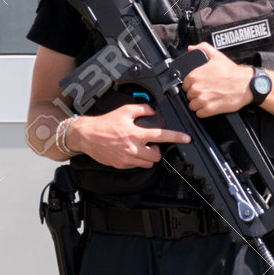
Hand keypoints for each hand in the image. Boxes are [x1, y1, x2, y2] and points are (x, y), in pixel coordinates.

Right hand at [70, 103, 190, 169]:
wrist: (87, 136)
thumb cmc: (104, 123)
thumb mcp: (124, 111)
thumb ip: (141, 109)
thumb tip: (152, 111)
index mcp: (136, 134)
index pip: (161, 136)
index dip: (176, 137)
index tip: (186, 139)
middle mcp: (133, 148)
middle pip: (156, 156)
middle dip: (157, 151)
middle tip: (151, 145)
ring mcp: (127, 158)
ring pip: (147, 163)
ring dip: (148, 157)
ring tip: (141, 149)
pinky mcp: (121, 165)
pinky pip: (136, 166)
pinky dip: (137, 160)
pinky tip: (130, 152)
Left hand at [183, 43, 253, 116]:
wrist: (246, 85)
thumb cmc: (232, 72)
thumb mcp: (216, 55)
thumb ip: (202, 48)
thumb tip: (190, 48)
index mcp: (195, 76)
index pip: (185, 85)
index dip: (192, 85)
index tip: (200, 85)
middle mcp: (197, 88)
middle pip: (188, 96)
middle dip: (196, 94)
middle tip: (206, 91)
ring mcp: (203, 100)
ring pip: (192, 106)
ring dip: (198, 104)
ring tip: (208, 99)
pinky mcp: (209, 110)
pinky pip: (199, 114)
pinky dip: (204, 111)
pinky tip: (211, 105)